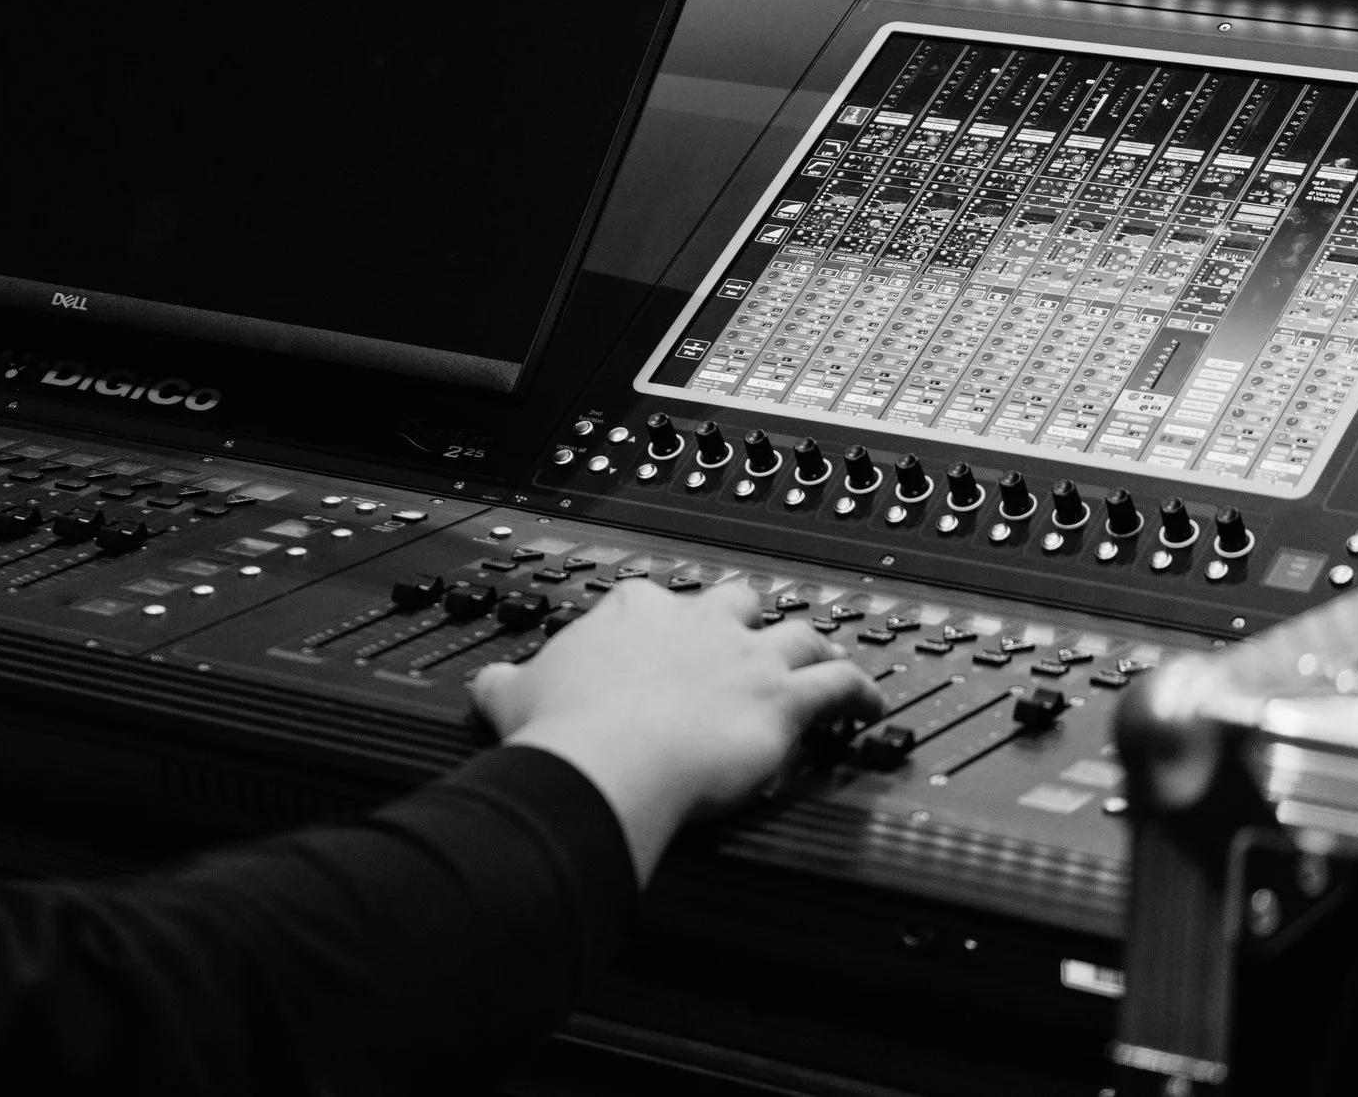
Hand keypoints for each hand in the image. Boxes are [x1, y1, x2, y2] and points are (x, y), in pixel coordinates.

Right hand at [468, 579, 881, 882]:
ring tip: (826, 663)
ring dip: (814, 648)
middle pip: (736, 602)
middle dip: (745, 619)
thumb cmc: (565, 730)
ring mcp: (744, 657)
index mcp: (633, 612)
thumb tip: (487, 685)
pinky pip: (838, 686)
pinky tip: (870, 706)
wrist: (607, 758)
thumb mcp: (512, 695)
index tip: (666, 642)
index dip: (665, 623)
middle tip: (750, 641)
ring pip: (798, 635)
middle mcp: (695, 623)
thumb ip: (505, 683)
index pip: (655, 599)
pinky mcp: (781, 698)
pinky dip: (860, 693)